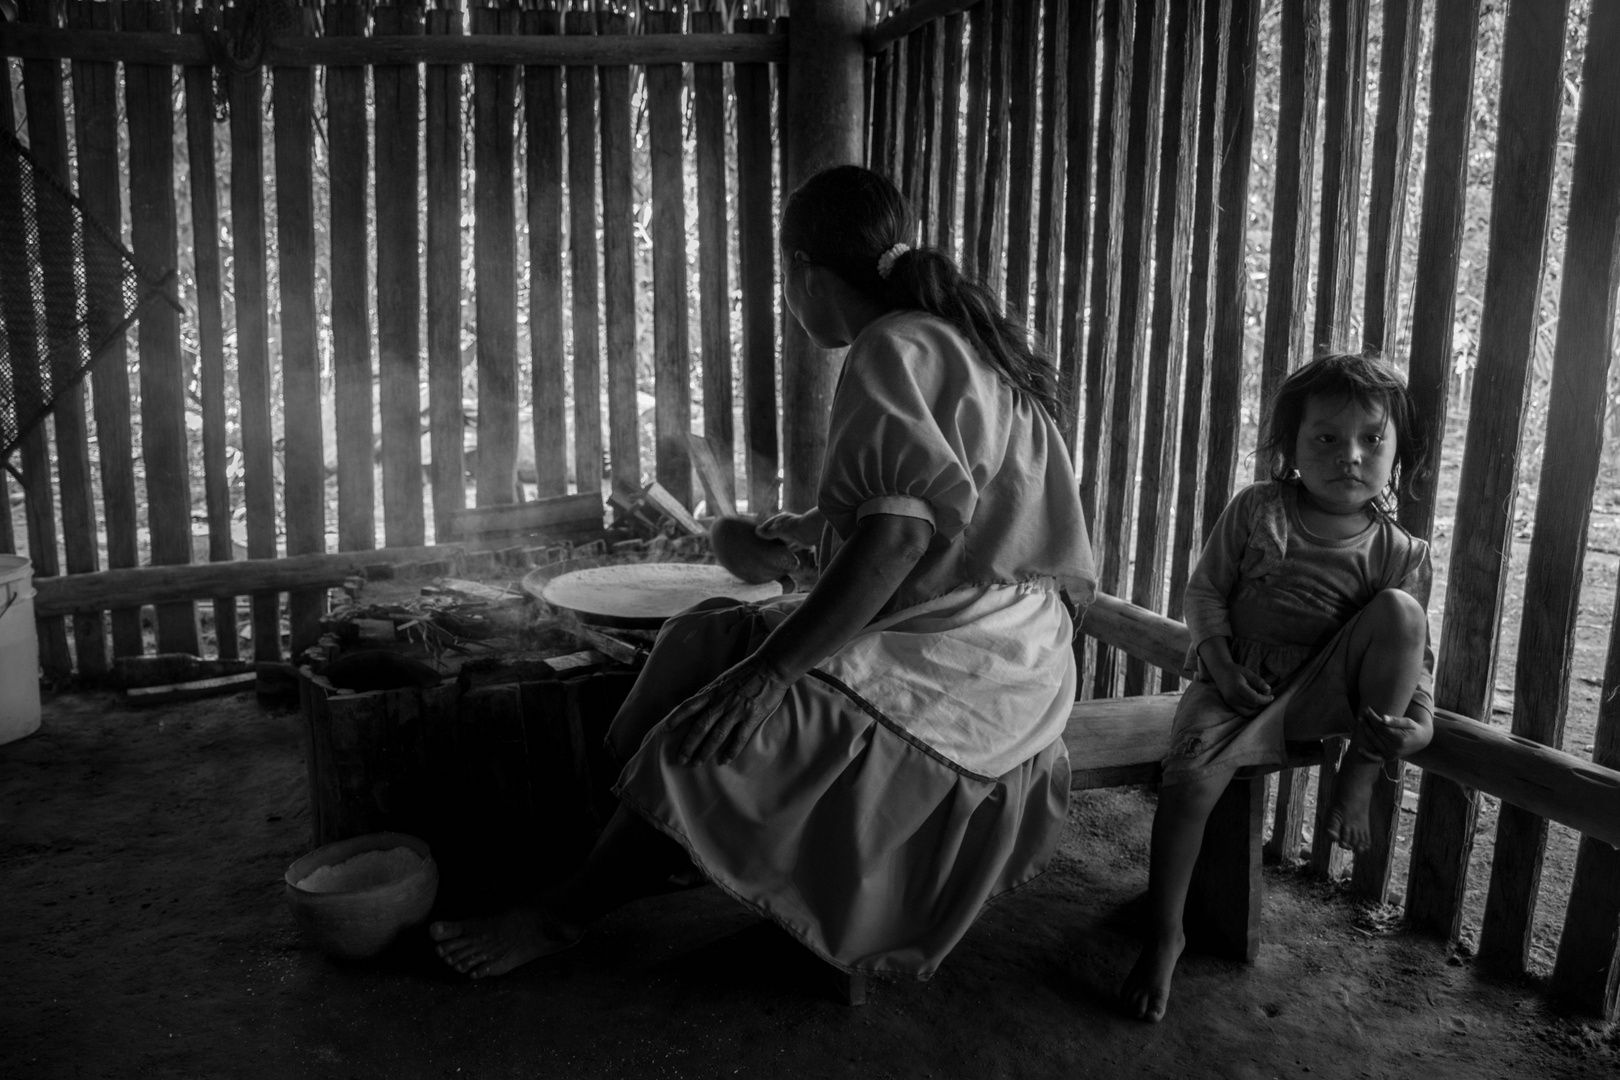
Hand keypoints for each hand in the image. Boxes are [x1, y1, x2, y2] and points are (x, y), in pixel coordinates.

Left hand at [663, 656, 793, 765]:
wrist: (771, 667)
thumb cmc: (747, 672)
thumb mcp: (723, 679)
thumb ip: (711, 693)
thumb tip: (698, 704)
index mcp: (713, 691)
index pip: (689, 706)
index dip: (675, 718)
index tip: (665, 730)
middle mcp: (721, 702)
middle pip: (700, 726)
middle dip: (688, 744)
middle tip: (681, 759)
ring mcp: (736, 710)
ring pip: (716, 735)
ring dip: (705, 751)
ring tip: (697, 763)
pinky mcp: (751, 716)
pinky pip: (739, 738)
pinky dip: (731, 751)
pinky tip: (724, 760)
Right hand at [755, 511, 820, 549]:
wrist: (809, 531)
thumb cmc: (791, 528)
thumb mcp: (776, 529)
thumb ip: (767, 532)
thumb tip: (757, 531)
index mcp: (781, 518)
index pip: (769, 523)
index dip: (763, 529)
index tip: (757, 535)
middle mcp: (788, 525)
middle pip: (777, 531)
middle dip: (771, 537)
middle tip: (762, 545)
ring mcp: (794, 533)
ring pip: (784, 539)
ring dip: (779, 544)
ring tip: (771, 551)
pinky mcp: (800, 541)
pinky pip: (792, 546)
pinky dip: (788, 550)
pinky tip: (783, 555)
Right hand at [1208, 661, 1272, 716]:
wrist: (1220, 671)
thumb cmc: (1235, 670)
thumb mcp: (1247, 672)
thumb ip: (1258, 681)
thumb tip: (1268, 689)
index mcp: (1238, 688)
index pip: (1254, 698)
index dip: (1265, 699)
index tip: (1272, 696)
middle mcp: (1233, 697)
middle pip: (1253, 705)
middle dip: (1262, 701)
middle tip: (1266, 693)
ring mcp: (1230, 702)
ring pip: (1249, 710)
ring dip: (1257, 705)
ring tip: (1261, 698)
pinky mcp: (1230, 705)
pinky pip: (1243, 712)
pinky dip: (1251, 710)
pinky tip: (1255, 703)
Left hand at [1355, 704, 1431, 759]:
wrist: (1421, 740)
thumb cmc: (1414, 728)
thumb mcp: (1408, 722)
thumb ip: (1396, 721)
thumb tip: (1383, 718)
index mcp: (1400, 739)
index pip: (1381, 727)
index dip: (1373, 718)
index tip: (1367, 709)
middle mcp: (1395, 749)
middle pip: (1376, 734)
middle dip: (1368, 723)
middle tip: (1362, 714)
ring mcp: (1391, 755)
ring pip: (1374, 742)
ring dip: (1366, 731)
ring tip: (1361, 721)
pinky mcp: (1388, 758)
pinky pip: (1376, 758)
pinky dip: (1367, 755)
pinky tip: (1358, 749)